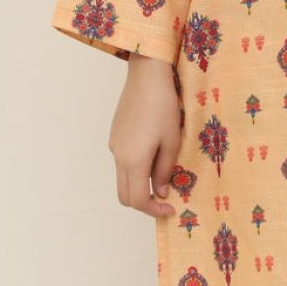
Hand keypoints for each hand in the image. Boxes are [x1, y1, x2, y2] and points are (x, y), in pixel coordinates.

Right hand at [108, 52, 180, 218]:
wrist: (147, 75)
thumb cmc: (164, 106)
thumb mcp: (172, 140)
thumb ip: (165, 170)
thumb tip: (161, 192)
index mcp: (133, 161)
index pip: (137, 200)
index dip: (154, 210)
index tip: (170, 209)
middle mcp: (118, 156)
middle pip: (125, 194)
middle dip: (144, 202)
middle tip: (165, 198)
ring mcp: (114, 145)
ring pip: (123, 178)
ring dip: (140, 184)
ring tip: (163, 172)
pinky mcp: (115, 134)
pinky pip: (123, 161)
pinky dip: (136, 168)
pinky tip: (153, 152)